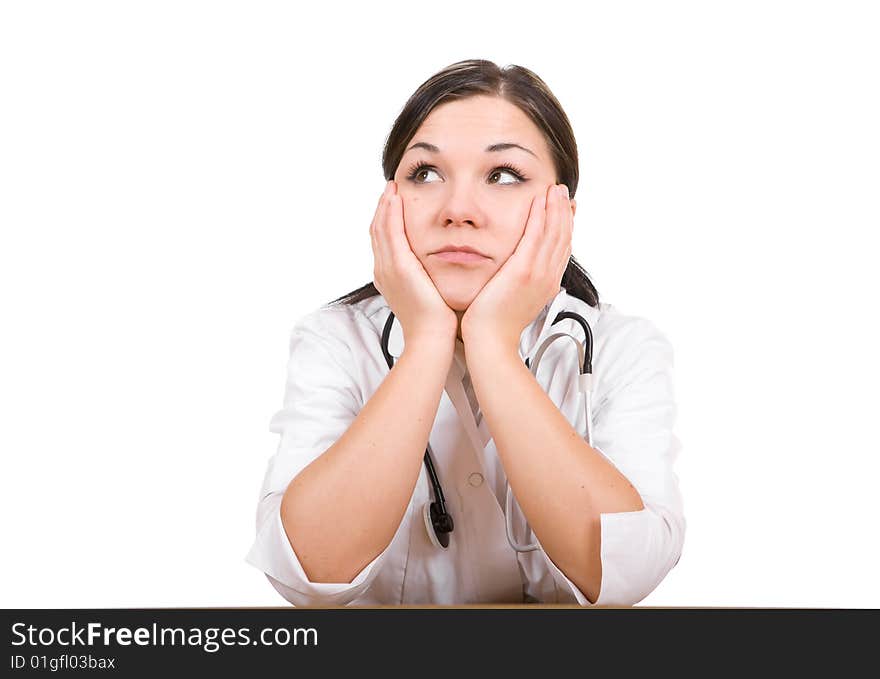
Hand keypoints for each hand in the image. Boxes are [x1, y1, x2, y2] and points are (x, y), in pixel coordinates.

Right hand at [370, 180, 457, 345]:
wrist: (433, 339)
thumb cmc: (437, 323)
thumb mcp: (430, 294)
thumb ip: (430, 278)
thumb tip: (441, 268)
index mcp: (390, 277)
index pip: (384, 242)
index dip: (386, 221)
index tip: (395, 203)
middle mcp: (384, 271)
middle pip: (377, 231)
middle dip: (383, 208)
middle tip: (390, 188)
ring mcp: (388, 269)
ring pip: (380, 228)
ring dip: (385, 205)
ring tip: (391, 187)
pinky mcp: (399, 267)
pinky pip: (390, 233)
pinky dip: (391, 213)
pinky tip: (395, 198)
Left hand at [461, 183, 573, 349]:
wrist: (489, 342)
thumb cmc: (492, 326)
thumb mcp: (512, 301)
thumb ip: (519, 284)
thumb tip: (518, 276)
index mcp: (546, 284)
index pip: (561, 249)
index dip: (566, 227)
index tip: (565, 209)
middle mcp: (547, 278)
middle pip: (563, 238)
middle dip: (564, 212)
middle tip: (563, 192)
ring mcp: (538, 274)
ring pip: (554, 233)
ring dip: (555, 207)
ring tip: (555, 188)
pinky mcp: (523, 271)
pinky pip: (536, 236)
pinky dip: (540, 216)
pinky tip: (540, 199)